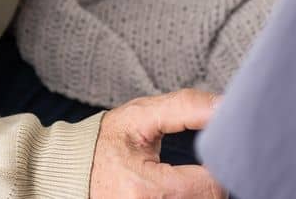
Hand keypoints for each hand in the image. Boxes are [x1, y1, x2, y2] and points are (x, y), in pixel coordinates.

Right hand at [88, 89, 226, 198]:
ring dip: (203, 191)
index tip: (217, 147)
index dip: (221, 162)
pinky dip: (192, 197)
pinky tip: (185, 188)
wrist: (69, 171)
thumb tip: (225, 106)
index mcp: (146, 189)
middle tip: (205, 162)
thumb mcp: (141, 116)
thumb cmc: (104, 142)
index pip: (210, 185)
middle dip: (213, 179)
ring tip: (194, 176)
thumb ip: (186, 107)